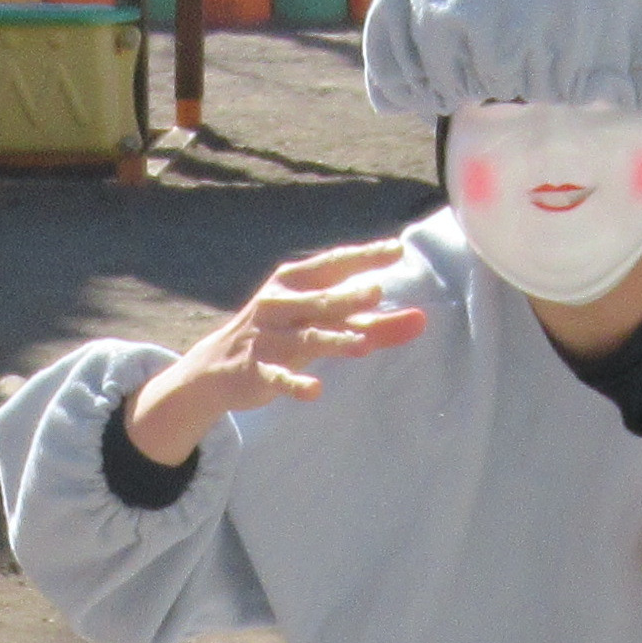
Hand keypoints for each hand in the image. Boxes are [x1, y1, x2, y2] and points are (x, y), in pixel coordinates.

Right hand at [123, 240, 428, 466]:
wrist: (217, 367)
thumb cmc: (282, 334)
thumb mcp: (322, 323)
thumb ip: (375, 324)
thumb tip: (423, 320)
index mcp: (295, 281)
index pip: (334, 264)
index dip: (365, 257)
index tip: (397, 251)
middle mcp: (279, 304)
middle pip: (320, 300)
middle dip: (346, 298)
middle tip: (376, 292)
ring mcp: (267, 338)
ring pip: (305, 338)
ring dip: (332, 340)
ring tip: (362, 344)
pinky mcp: (257, 371)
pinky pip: (279, 378)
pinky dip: (295, 385)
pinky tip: (315, 391)